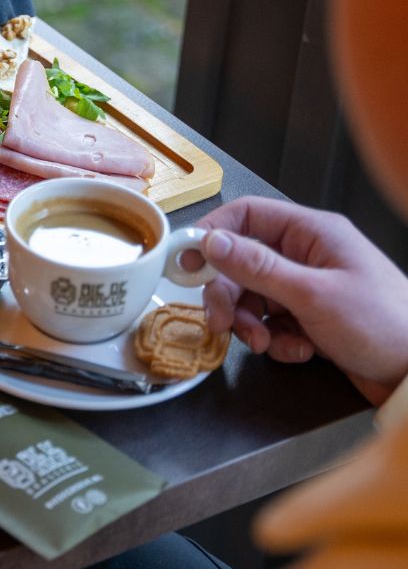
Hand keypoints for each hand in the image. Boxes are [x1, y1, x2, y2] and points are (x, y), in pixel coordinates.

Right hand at [197, 196, 407, 404]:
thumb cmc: (383, 325)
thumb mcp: (313, 295)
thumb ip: (257, 267)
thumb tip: (211, 242)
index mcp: (311, 233)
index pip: (246, 216)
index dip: (212, 235)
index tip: (185, 261)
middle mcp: (307, 255)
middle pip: (242, 262)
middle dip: (228, 294)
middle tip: (221, 321)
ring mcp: (310, 287)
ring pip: (254, 296)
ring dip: (251, 323)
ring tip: (265, 344)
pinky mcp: (313, 318)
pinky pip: (274, 322)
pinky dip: (277, 339)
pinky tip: (298, 351)